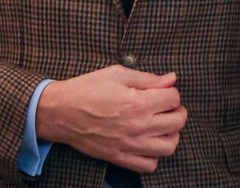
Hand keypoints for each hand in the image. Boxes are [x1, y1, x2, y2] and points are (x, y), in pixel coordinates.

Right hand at [36, 65, 187, 172]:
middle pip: (178, 122)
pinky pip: (150, 165)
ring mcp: (130, 145)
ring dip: (171, 134)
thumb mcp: (117, 74)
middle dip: (177, 110)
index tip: (162, 91)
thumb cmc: (87, 89)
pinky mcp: (120, 158)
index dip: (170, 91)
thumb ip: (148, 78)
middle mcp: (138, 126)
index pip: (174, 99)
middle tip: (166, 106)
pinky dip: (154, 155)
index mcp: (139, 103)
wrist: (61, 112)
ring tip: (161, 125)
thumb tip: (171, 78)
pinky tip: (148, 142)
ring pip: (169, 146)